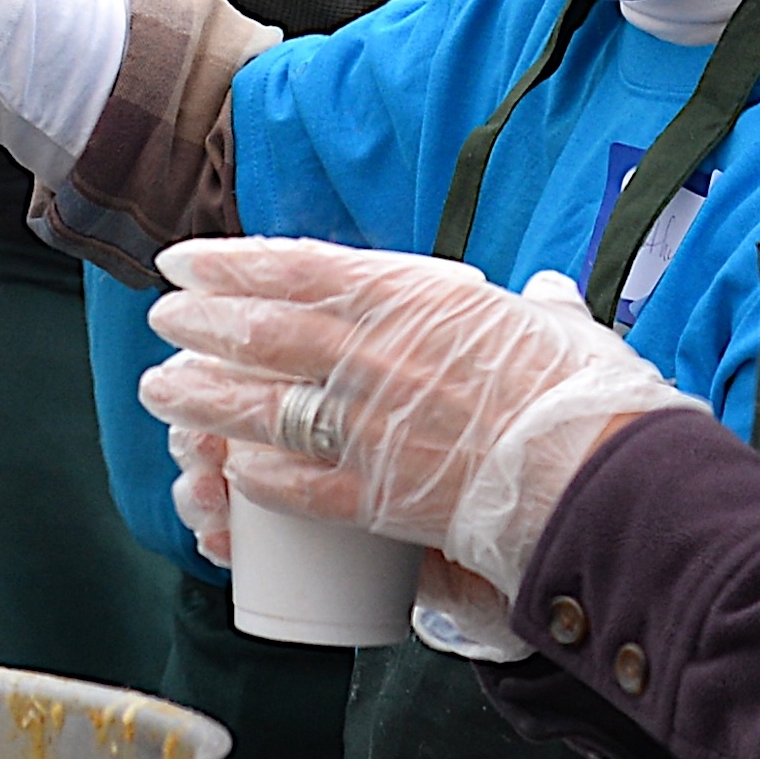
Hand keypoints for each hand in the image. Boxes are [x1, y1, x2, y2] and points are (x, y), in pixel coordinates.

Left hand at [143, 241, 683, 587]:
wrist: (598, 475)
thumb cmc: (587, 394)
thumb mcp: (556, 326)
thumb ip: (536, 308)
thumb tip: (547, 294)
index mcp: (413, 299)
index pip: (295, 267)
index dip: (229, 263)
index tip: (186, 261)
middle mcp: (374, 356)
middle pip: (258, 332)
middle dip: (199, 324)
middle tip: (162, 321)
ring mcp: (366, 428)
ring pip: (256, 406)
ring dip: (199, 397)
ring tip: (161, 390)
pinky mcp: (372, 497)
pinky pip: (291, 484)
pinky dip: (252, 476)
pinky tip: (226, 470)